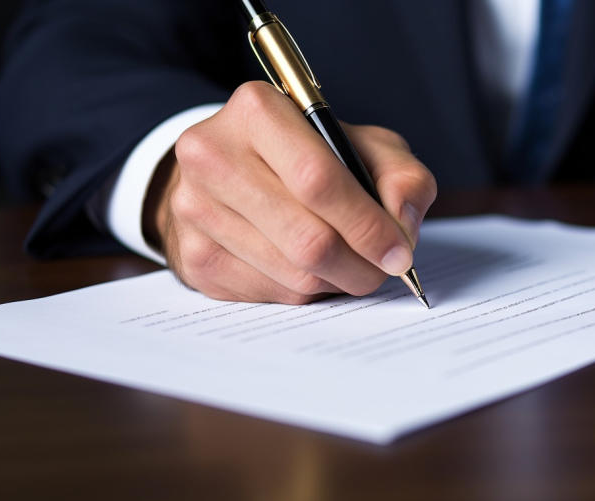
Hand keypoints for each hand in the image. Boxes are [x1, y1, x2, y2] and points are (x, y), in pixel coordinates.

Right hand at [143, 82, 436, 303]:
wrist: (231, 171)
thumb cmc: (310, 157)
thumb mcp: (365, 147)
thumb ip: (402, 176)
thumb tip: (402, 225)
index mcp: (257, 110)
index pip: (318, 179)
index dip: (367, 226)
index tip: (399, 253)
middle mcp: (212, 155)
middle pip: (307, 239)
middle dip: (360, 266)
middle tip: (383, 270)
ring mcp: (194, 208)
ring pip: (292, 275)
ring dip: (336, 281)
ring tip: (350, 265)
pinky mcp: (193, 256)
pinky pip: (271, 295)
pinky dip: (306, 291)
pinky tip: (310, 268)